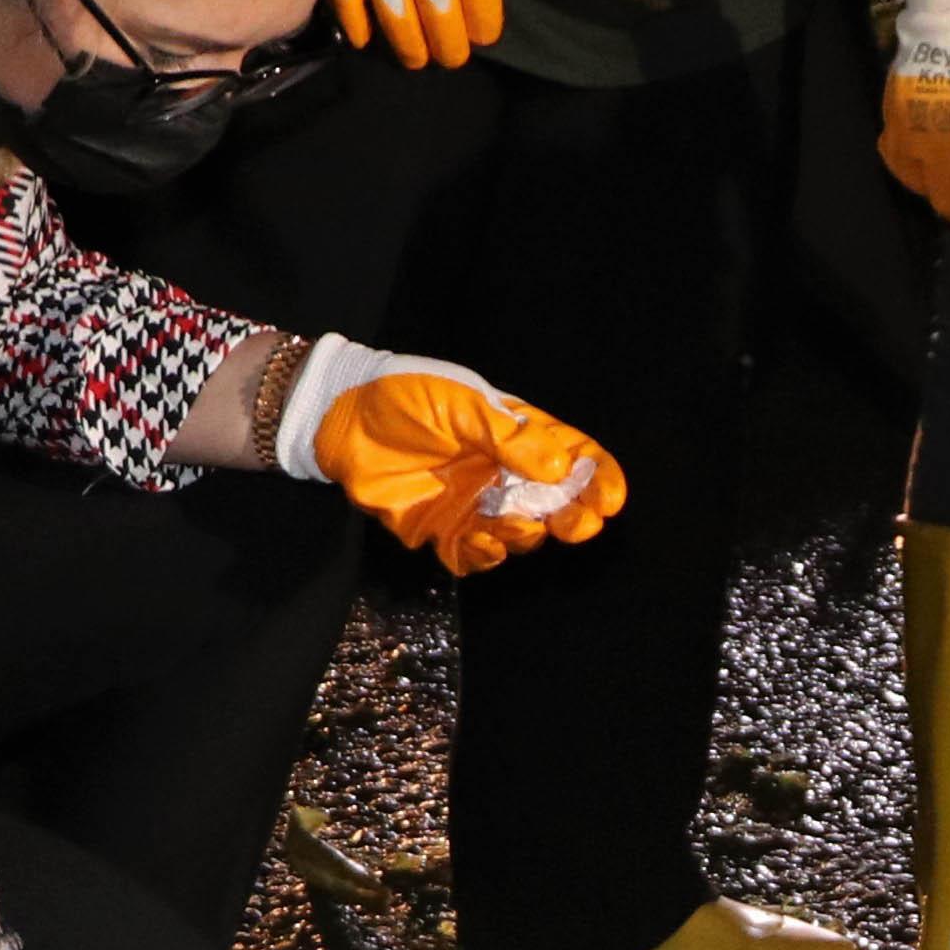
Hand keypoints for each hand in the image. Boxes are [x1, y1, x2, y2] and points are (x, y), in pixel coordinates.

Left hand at [294, 337, 624, 571]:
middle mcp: (502, 471)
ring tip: (514, 522)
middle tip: (575, 524)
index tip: (609, 499)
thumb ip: (508, 437)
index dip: (599, 478)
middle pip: (557, 503)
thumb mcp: (459, 401)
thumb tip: (560, 468)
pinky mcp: (441, 530)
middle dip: (574, 518)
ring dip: (527, 534)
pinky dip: (488, 554)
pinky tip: (483, 539)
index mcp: (516, 432)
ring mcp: (474, 503)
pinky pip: (477, 555)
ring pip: (521, 534)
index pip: (574, 456)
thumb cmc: (402, 395)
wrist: (339, 419)